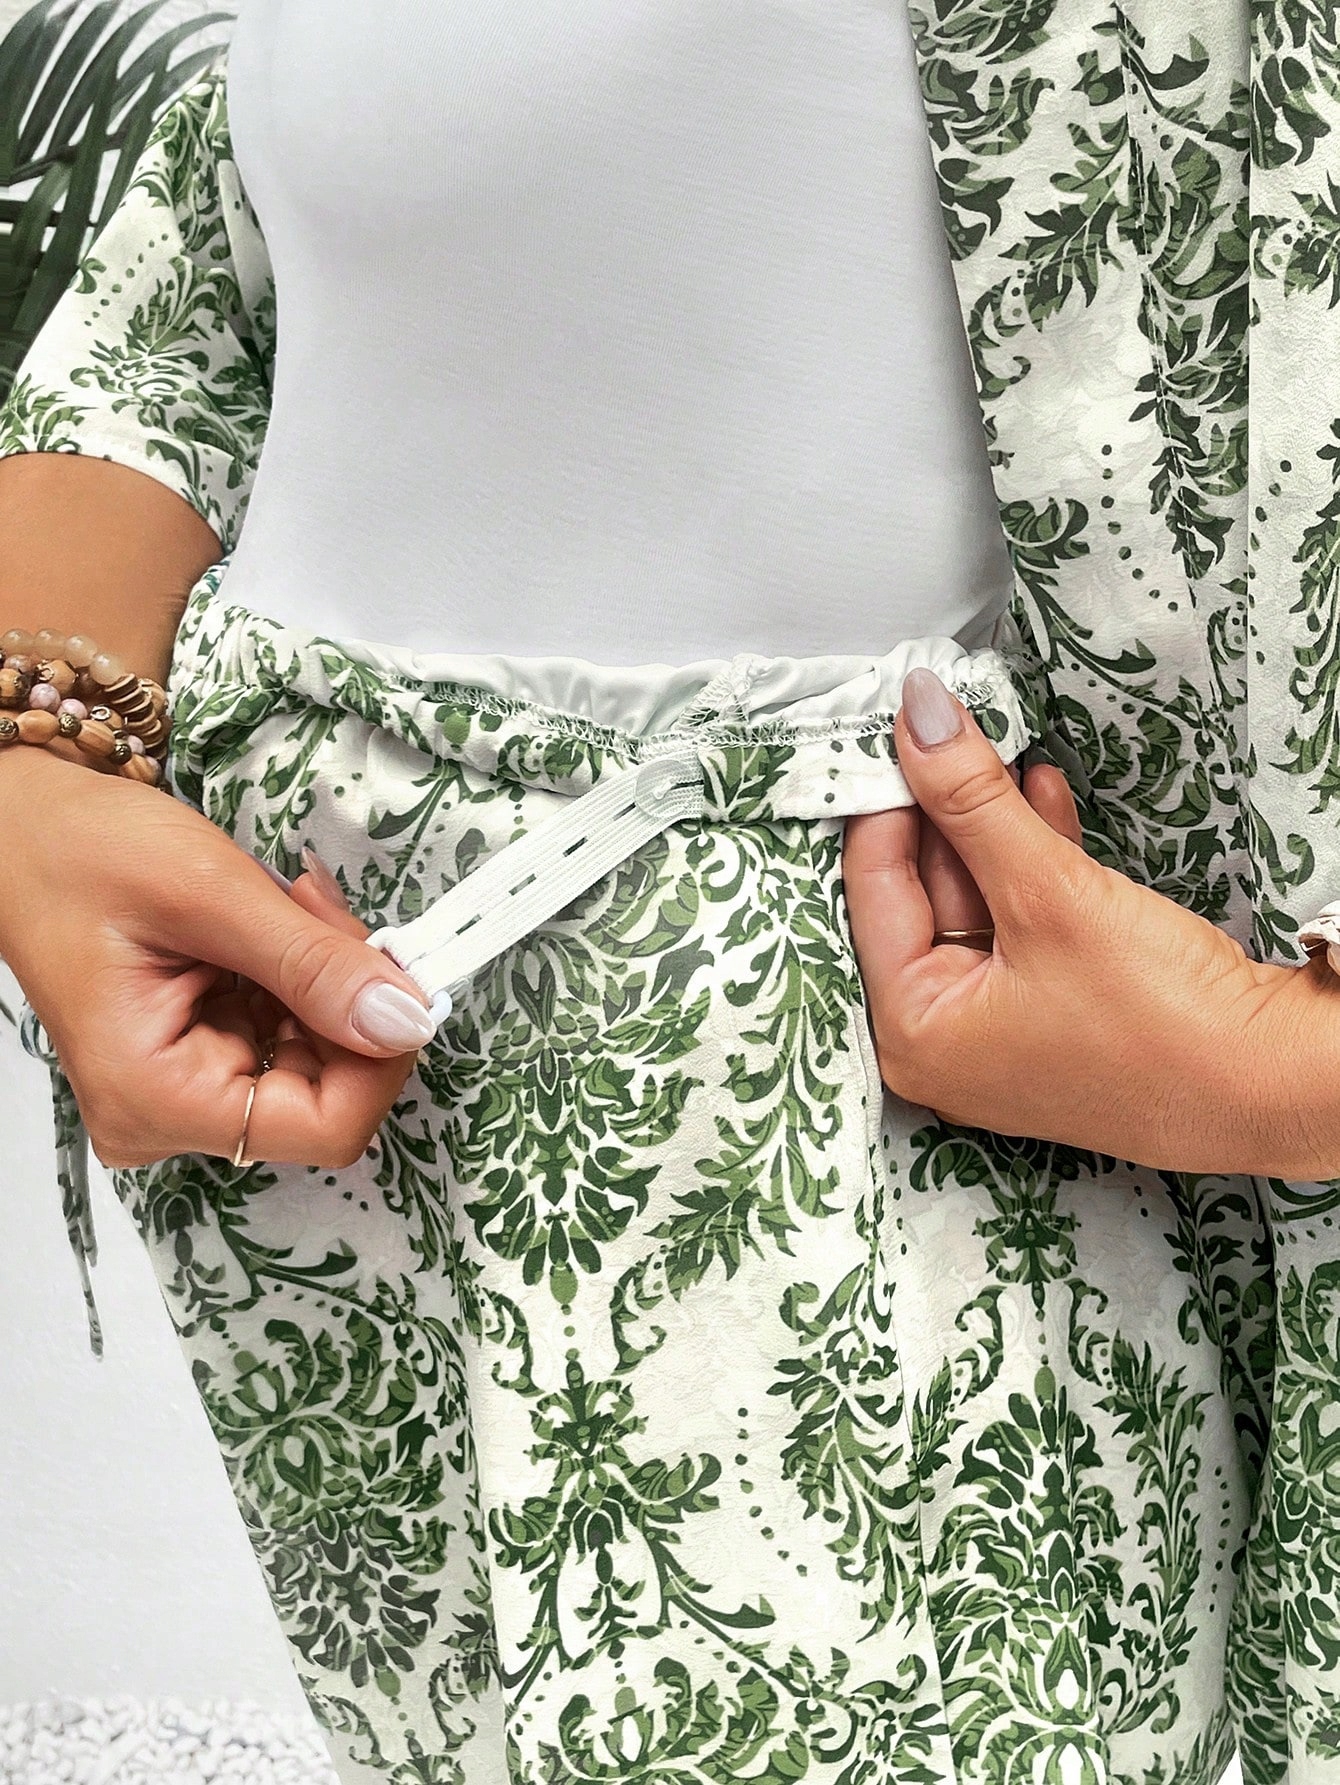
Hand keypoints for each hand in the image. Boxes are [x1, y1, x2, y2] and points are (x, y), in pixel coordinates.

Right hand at [0, 748, 437, 1168]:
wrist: (22, 830)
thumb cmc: (80, 852)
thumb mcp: (208, 893)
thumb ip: (312, 964)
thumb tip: (407, 1021)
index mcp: (157, 1098)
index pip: (325, 1128)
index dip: (381, 1057)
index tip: (396, 970)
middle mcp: (168, 1116)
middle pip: (327, 1095)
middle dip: (353, 1002)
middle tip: (328, 910)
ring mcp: (184, 1090)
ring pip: (317, 1061)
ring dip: (330, 981)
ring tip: (295, 902)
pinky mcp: (199, 1056)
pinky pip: (288, 1036)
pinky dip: (305, 978)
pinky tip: (281, 921)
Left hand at [842, 668, 1339, 1178]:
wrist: (1276, 1085)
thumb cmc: (1161, 1023)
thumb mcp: (1048, 894)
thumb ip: (971, 801)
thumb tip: (918, 716)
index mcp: (913, 1033)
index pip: (873, 890)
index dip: (885, 800)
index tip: (896, 727)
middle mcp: (943, 1043)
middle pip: (921, 895)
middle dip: (943, 809)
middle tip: (946, 726)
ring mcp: (1000, 1032)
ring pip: (976, 903)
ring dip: (990, 825)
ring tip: (999, 747)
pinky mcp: (1055, 1013)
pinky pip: (1021, 924)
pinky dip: (1030, 862)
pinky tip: (1039, 794)